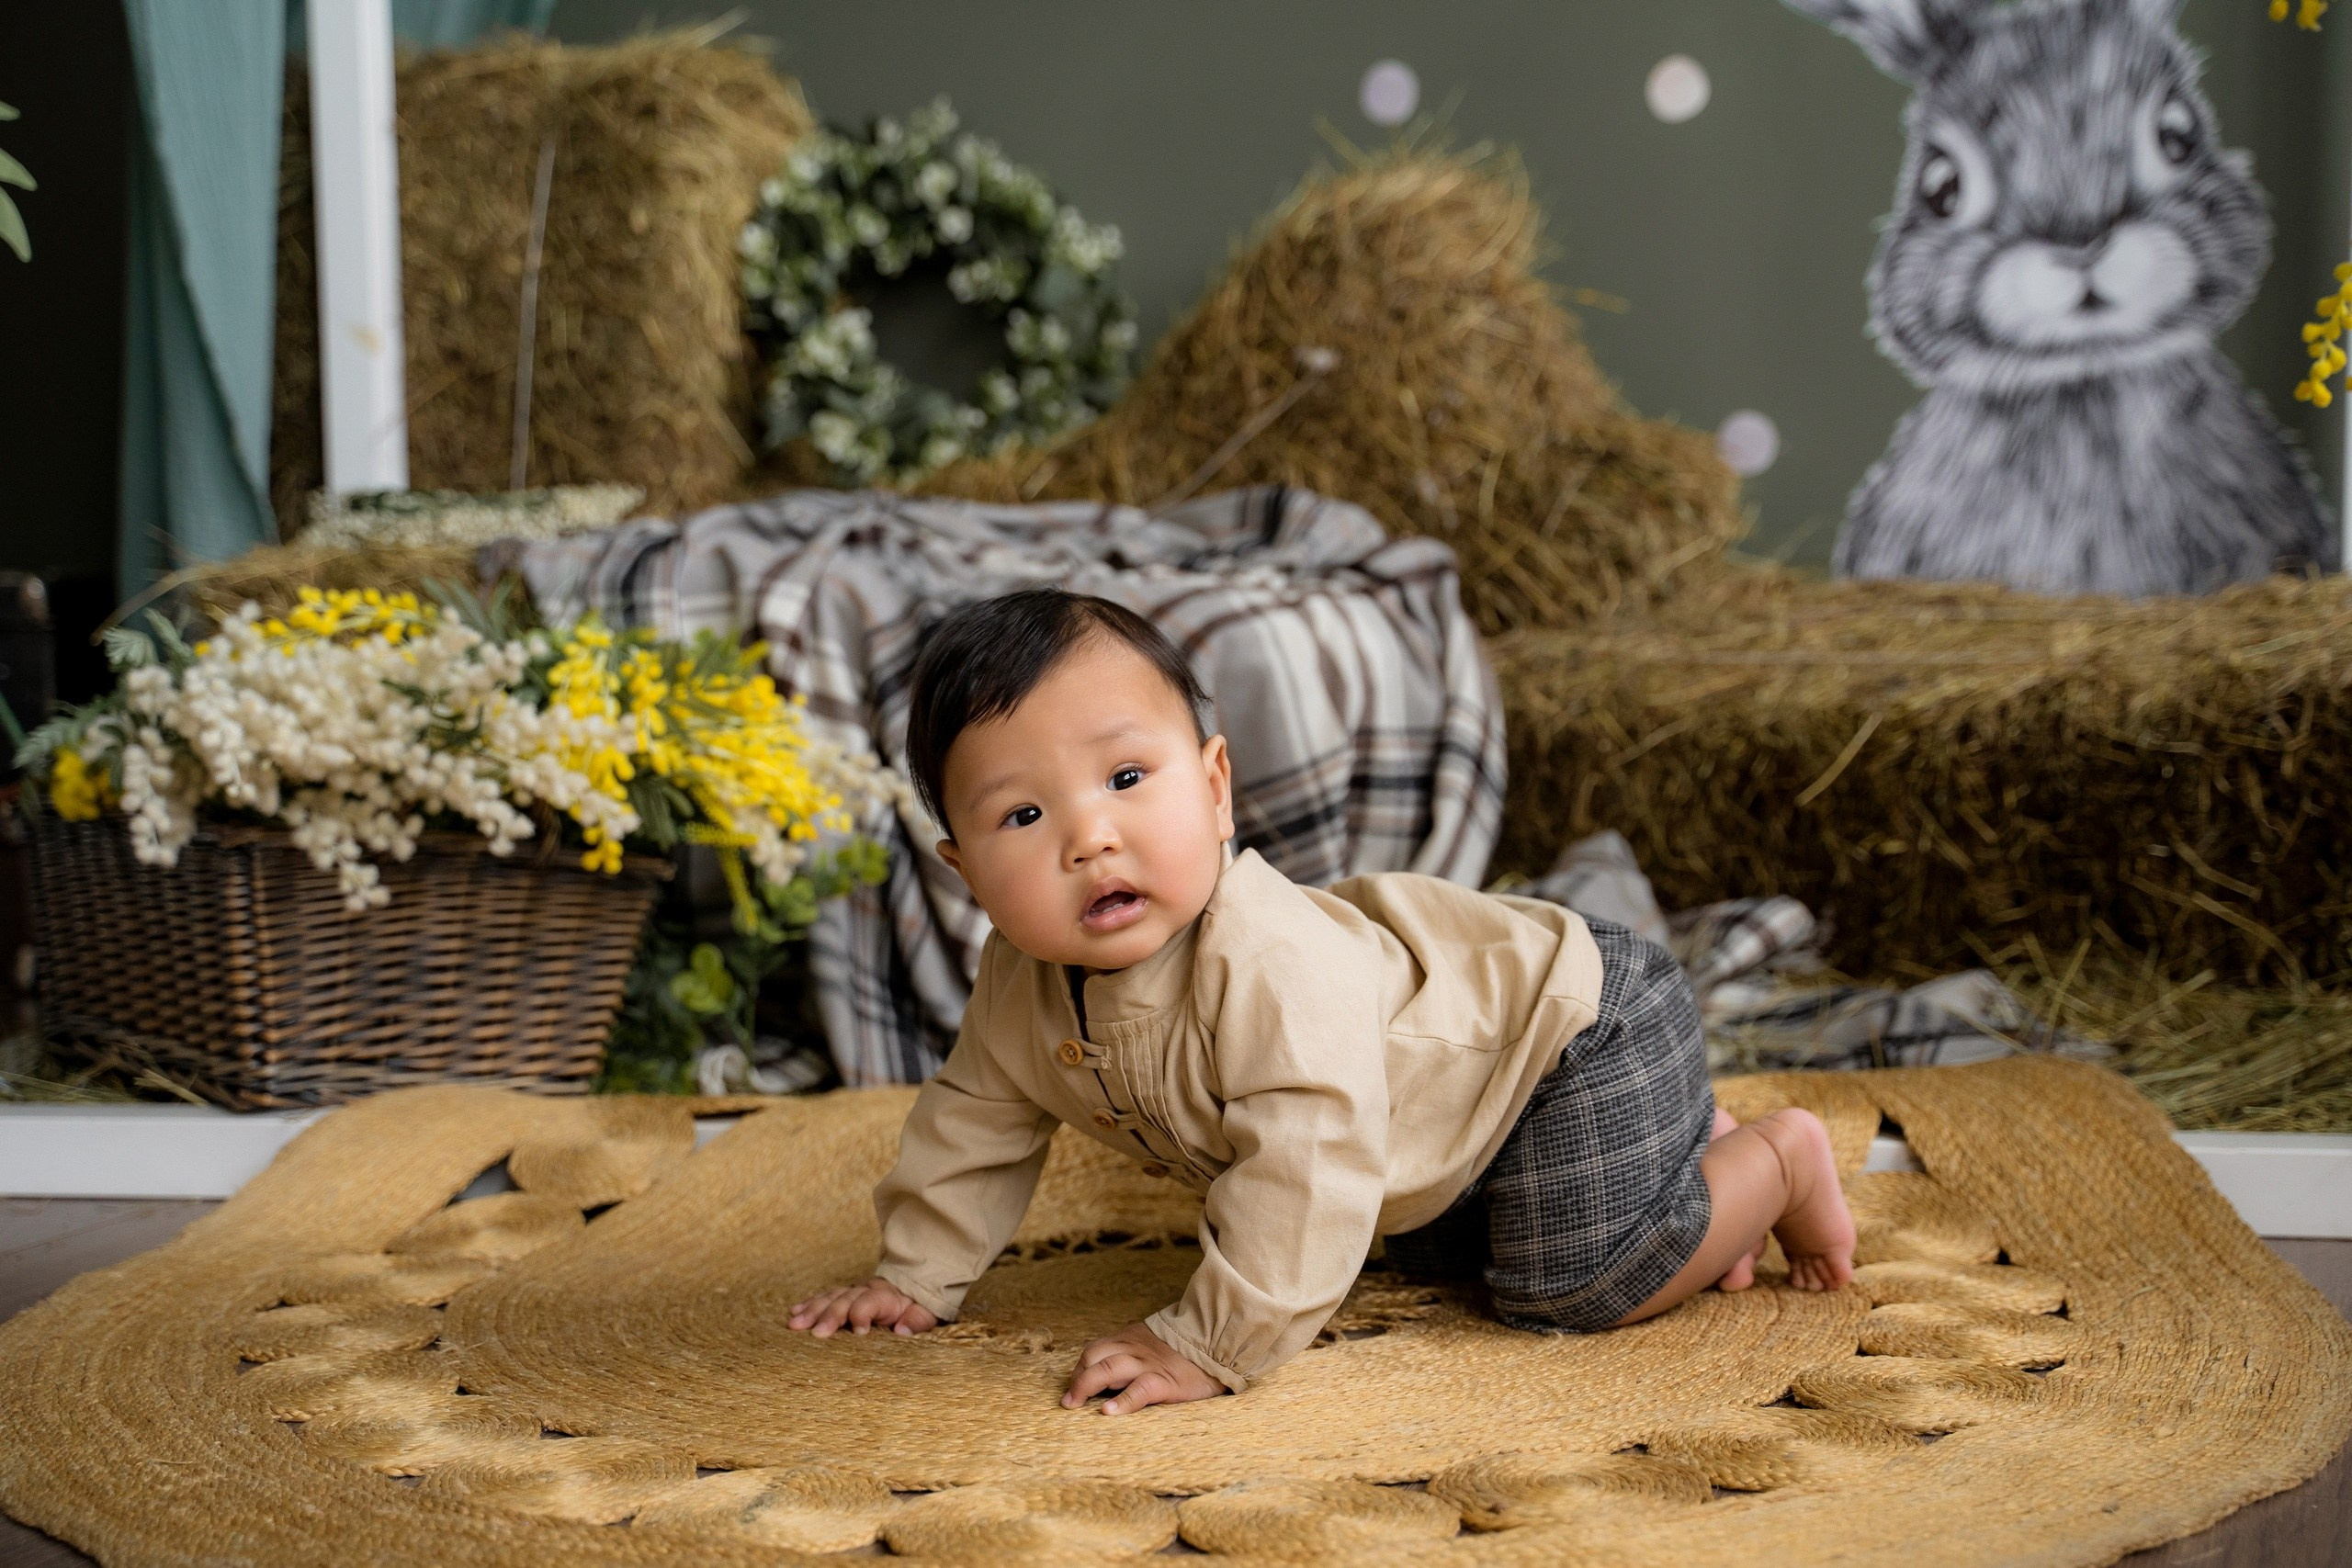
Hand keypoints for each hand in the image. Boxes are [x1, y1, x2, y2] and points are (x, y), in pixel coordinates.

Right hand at [788, 1276, 938, 1337]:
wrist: (912, 1288)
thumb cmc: (917, 1308)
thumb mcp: (926, 1315)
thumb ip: (916, 1321)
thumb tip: (902, 1331)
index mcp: (887, 1296)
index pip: (871, 1301)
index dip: (863, 1314)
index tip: (858, 1332)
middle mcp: (866, 1289)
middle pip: (845, 1299)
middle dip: (830, 1315)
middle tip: (816, 1332)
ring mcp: (853, 1291)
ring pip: (830, 1297)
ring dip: (812, 1310)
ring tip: (795, 1324)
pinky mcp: (843, 1295)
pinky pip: (824, 1297)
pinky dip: (809, 1304)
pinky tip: (794, 1312)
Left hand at [1062, 1322, 1224, 1414]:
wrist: (1220, 1341)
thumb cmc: (1187, 1350)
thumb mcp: (1155, 1342)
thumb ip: (1135, 1352)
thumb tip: (1113, 1374)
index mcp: (1131, 1339)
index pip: (1094, 1350)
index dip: (1079, 1368)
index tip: (1074, 1386)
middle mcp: (1134, 1349)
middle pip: (1094, 1357)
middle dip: (1076, 1379)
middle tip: (1068, 1402)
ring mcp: (1148, 1365)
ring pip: (1108, 1369)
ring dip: (1085, 1387)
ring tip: (1075, 1406)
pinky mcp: (1166, 1382)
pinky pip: (1138, 1390)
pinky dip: (1121, 1402)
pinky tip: (1109, 1413)